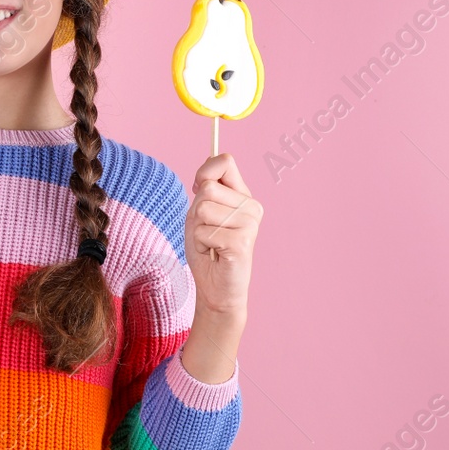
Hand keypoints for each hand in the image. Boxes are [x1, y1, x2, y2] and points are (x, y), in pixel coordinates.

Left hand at [184, 152, 260, 313]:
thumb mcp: (200, 213)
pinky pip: (205, 231)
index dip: (203, 173)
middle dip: (196, 212)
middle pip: (207, 188)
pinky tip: (215, 254)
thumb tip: (210, 161)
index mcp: (243, 195)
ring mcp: (250, 223)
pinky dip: (201, 244)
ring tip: (211, 244)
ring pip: (203, 209)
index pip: (224, 161)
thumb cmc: (207, 251)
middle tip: (207, 232)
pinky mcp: (242, 241)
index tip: (198, 192)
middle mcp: (252, 206)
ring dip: (198, 230)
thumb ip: (205, 188)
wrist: (216, 288)